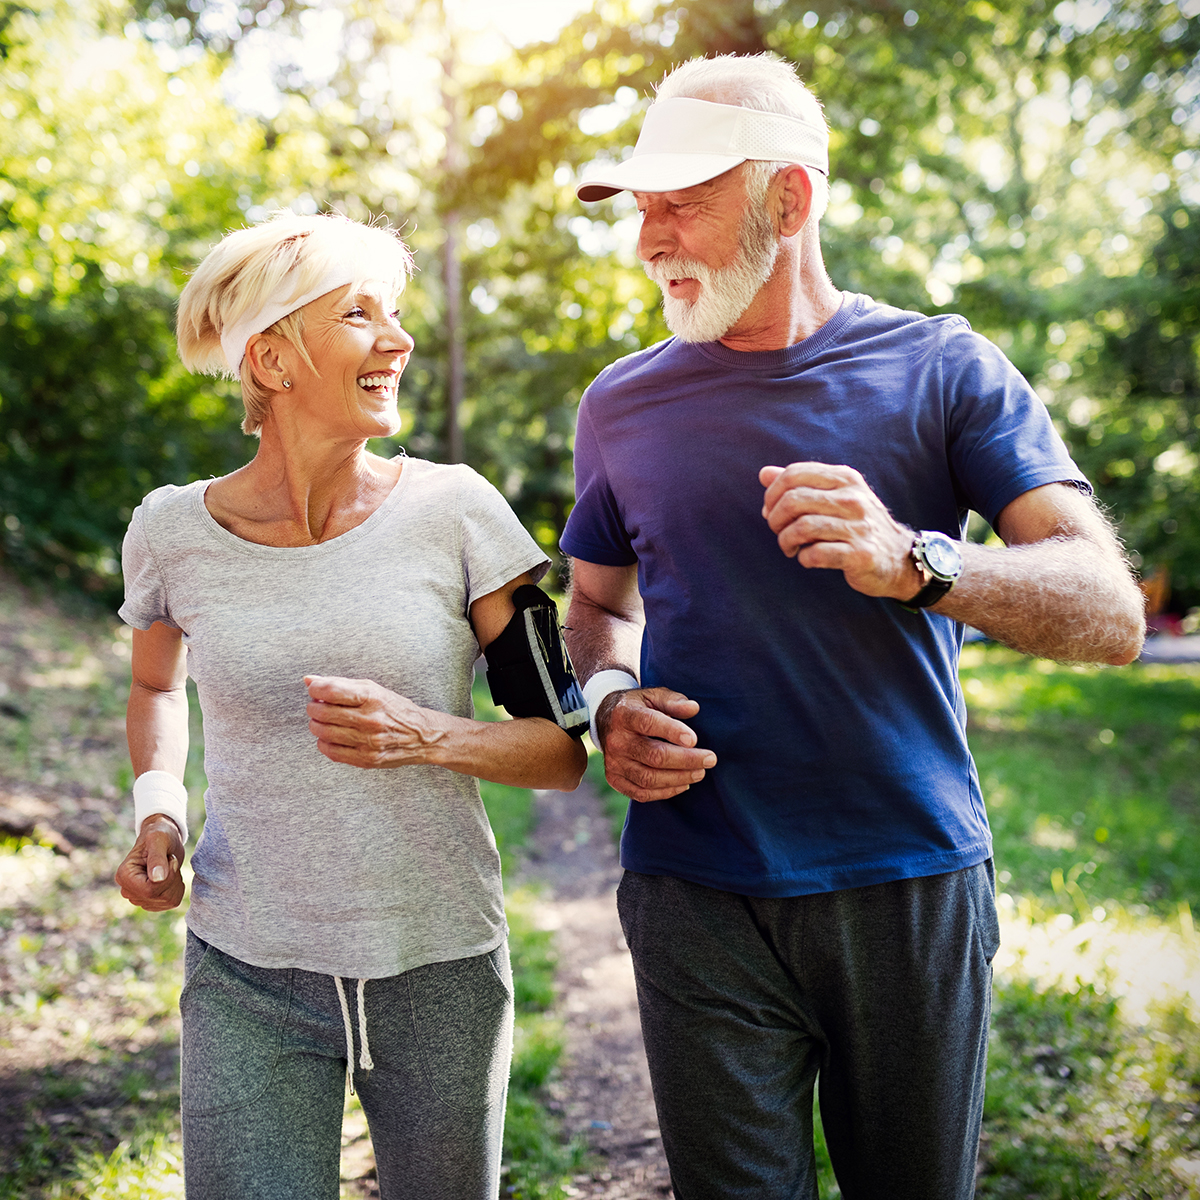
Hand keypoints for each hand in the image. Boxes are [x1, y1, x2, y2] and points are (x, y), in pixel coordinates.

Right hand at [114, 815, 185, 910]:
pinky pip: (172, 902)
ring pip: (168, 901)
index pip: (150, 890)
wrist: (163, 839)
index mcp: (124, 876)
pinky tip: (171, 876)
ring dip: (176, 882)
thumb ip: (157, 858)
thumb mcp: (159, 839)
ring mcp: (138, 898)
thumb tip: (157, 879)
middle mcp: (128, 890)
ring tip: (169, 867)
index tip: (169, 859)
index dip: (168, 876)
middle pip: (159, 897)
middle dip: (173, 878)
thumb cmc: (160, 835)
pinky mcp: (151, 901)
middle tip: (169, 861)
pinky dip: (178, 889)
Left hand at [305, 675, 446, 767]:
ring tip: (322, 721)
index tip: (315, 690)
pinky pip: (331, 752)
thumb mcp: (374, 690)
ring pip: (323, 733)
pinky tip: (330, 737)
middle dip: (314, 707)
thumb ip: (341, 684)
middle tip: (317, 706)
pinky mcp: (366, 759)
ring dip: (316, 725)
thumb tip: (309, 680)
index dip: (316, 689)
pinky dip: (324, 743)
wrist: (423, 736)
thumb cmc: (396, 710)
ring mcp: (368, 742)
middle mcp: (370, 719)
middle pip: (323, 712)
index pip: (331, 691)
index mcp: (372, 698)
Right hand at [595, 687, 716, 802]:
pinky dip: (665, 792)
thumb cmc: (639, 707)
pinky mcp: (614, 778)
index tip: (694, 739)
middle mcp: (616, 740)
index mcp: (625, 714)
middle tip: (710, 759)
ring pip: (648, 778)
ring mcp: (613, 762)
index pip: (648, 723)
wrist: (606, 719)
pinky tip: (683, 784)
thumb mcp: (653, 695)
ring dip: (679, 778)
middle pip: (653, 755)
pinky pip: (641, 793)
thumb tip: (693, 708)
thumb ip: (673, 701)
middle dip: (686, 759)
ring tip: (700, 772)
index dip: (672, 732)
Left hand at [759, 462, 922, 598]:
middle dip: (775, 519)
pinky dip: (804, 558)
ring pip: (802, 527)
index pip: (794, 474)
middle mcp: (854, 498)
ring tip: (790, 547)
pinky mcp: (860, 554)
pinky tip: (807, 559)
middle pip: (793, 500)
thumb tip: (763, 473)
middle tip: (778, 531)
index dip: (772, 493)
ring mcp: (859, 527)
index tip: (770, 510)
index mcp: (846, 479)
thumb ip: (800, 484)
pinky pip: (816, 554)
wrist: (899, 558)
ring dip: (786, 541)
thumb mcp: (834, 497)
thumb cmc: (857, 526)